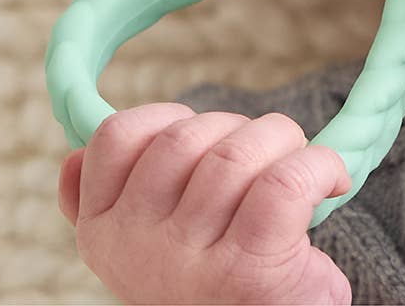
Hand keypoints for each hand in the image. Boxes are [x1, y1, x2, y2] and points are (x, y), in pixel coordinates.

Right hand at [59, 103, 351, 304]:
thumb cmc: (215, 286)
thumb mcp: (147, 248)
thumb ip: (113, 202)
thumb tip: (72, 158)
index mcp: (103, 233)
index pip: (115, 137)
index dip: (168, 117)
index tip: (200, 144)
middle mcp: (136, 248)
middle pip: (187, 136)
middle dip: (238, 127)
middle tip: (265, 157)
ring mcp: (188, 262)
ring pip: (235, 153)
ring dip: (283, 142)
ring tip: (303, 169)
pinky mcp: (249, 270)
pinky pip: (284, 182)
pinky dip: (319, 166)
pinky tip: (332, 181)